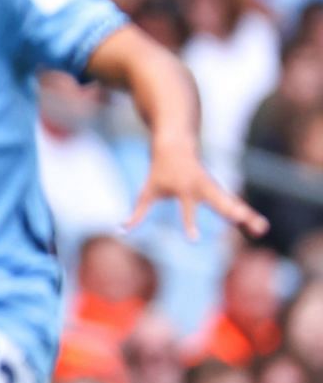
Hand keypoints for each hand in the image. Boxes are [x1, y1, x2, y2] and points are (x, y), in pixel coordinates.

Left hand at [123, 138, 266, 240]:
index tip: (194, 240)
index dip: (190, 224)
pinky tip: (258, 228)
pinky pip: (234, 204)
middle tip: (244, 223)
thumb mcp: (148, 190)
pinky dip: (245, 215)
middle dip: (233, 212)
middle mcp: (203, 188)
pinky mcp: (218, 190)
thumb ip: (138, 213)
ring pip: (232, 203)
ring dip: (247, 216)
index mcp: (184, 189)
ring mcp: (213, 188)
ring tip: (261, 229)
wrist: (176, 142)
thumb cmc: (159, 169)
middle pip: (220, 202)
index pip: (187, 210)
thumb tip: (122, 230)